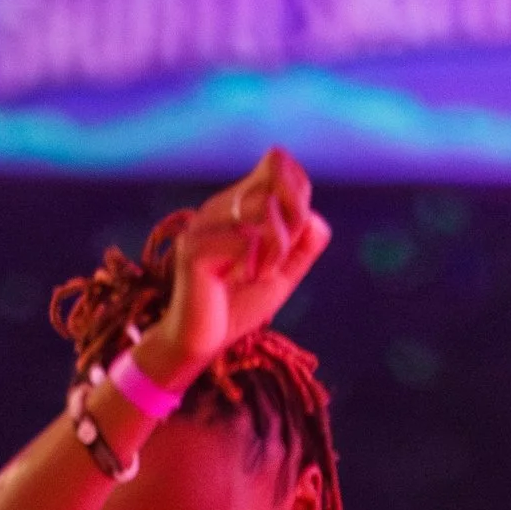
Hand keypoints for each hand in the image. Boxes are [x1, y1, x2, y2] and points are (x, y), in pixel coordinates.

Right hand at [153, 148, 330, 384]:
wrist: (199, 343)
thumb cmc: (236, 306)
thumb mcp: (281, 275)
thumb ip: (302, 248)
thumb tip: (317, 219)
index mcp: (236, 205)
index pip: (277, 166)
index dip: (299, 191)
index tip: (297, 231)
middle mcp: (217, 207)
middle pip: (274, 182)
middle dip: (294, 220)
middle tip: (283, 258)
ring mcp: (203, 226)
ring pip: (262, 207)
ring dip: (278, 245)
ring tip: (264, 272)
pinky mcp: (193, 251)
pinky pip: (245, 239)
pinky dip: (257, 262)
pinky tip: (245, 280)